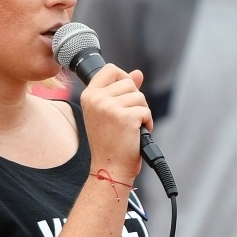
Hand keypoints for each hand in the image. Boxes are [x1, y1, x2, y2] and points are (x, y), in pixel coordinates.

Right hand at [81, 66, 151, 180]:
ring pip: (140, 97)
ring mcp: (109, 107)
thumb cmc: (109, 142)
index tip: (126, 93)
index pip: (110, 69)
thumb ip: (122, 91)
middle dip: (136, 100)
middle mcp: (96, 99)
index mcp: (89, 95)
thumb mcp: (109, 112)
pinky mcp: (125, 117)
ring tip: (131, 127)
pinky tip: (137, 133)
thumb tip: (138, 73)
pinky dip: (147, 123)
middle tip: (127, 119)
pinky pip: (146, 111)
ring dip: (142, 113)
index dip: (124, 78)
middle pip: (129, 83)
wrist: (110, 168)